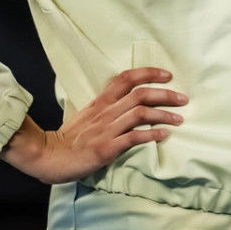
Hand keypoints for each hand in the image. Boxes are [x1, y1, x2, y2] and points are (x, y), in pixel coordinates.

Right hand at [0, 68, 186, 183]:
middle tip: (183, 99)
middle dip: (165, 94)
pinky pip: (132, 138)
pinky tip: (163, 136)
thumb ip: (107, 107)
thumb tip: (132, 103)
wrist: (47, 156)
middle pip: (140, 95)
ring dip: (163, 115)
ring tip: (179, 119)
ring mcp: (106, 130)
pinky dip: (150, 135)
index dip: (148, 73)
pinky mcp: (106, 148)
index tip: (167, 75)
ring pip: (140, 114)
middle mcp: (105, 112)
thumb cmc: (70, 138)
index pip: (126, 79)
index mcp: (100, 102)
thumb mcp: (88, 115)